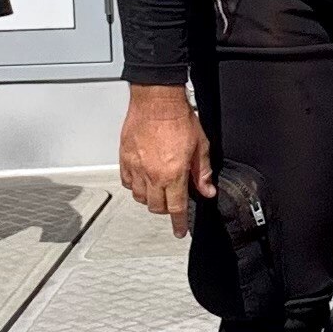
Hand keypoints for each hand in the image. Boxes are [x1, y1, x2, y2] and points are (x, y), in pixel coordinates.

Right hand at [119, 84, 213, 238]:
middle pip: (156, 206)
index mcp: (173, 174)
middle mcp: (152, 174)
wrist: (156, 100)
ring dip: (150, 198)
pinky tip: (142, 179)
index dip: (179, 224)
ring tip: (158, 190)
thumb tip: (208, 190)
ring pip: (139, 197)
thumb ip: (203, 172)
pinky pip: (127, 182)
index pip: (176, 208)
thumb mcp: (200, 146)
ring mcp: (136, 167)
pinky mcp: (125, 158)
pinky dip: (134, 185)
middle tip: (173, 202)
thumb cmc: (178, 118)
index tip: (179, 231)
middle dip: (166, 209)